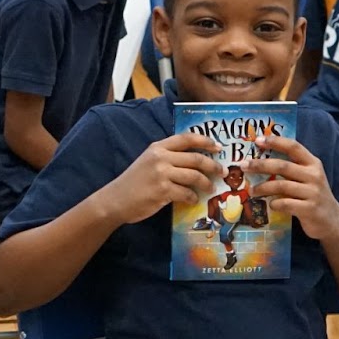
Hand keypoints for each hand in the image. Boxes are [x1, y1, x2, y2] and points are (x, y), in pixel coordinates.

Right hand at [96, 132, 222, 224]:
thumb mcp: (148, 161)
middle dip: (212, 165)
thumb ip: (168, 158)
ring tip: (211, 188)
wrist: (116, 200)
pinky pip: (186, 193)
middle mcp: (160, 157)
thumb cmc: (134, 182)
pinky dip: (193, 197)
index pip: (186, 138)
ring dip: (206, 183)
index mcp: (158, 147)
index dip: (205, 141)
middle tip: (222, 171)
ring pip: (194, 176)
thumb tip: (196, 161)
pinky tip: (193, 200)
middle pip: (195, 158)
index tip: (218, 147)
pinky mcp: (162, 191)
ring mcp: (161, 174)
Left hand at [253, 135, 338, 241]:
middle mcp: (314, 175)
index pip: (293, 147)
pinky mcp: (309, 209)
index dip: (275, 141)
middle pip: (283, 166)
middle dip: (260, 165)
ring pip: (281, 185)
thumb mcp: (309, 178)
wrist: (333, 221)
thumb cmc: (314, 197)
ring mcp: (312, 192)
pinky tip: (271, 205)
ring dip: (263, 187)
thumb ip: (292, 169)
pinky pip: (285, 203)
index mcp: (313, 164)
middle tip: (243, 166)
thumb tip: (261, 161)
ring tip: (251, 190)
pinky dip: (274, 204)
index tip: (257, 140)